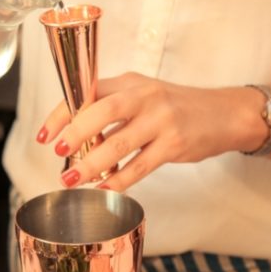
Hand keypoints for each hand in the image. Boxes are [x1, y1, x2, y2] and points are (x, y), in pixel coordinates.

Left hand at [38, 72, 266, 190]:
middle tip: (57, 153)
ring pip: (118, 144)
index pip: (87, 93)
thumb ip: (113, 109)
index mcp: (130, 82)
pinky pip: (140, 165)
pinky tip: (106, 189)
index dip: (62, 113)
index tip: (45, 135)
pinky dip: (119, 180)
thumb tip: (76, 136)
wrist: (225, 114)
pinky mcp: (175, 144)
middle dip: (74, 134)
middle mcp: (145, 96)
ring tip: (73, 180)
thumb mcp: (145, 95)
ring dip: (92, 165)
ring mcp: (161, 120)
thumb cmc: (177, 107)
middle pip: (101, 112)